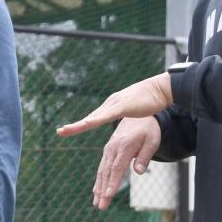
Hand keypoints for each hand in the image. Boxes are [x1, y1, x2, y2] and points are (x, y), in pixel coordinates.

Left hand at [56, 73, 172, 137]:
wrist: (161, 89)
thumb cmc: (150, 100)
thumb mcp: (134, 110)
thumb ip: (127, 113)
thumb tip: (123, 118)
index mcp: (112, 106)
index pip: (93, 118)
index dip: (80, 125)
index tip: (68, 130)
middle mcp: (110, 104)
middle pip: (89, 118)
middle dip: (75, 126)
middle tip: (60, 132)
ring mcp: (115, 104)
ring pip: (94, 117)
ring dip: (80, 125)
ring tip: (66, 130)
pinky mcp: (123, 105)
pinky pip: (107, 115)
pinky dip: (96, 120)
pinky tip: (87, 124)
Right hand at [91, 116, 161, 209]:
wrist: (139, 115)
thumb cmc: (148, 130)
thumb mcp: (152, 141)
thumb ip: (145, 156)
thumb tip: (139, 172)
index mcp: (125, 145)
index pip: (117, 168)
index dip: (112, 183)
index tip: (108, 195)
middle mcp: (113, 148)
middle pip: (107, 173)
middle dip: (103, 191)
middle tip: (100, 207)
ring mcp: (109, 149)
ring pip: (102, 171)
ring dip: (98, 188)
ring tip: (96, 203)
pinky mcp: (108, 150)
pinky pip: (102, 167)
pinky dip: (99, 180)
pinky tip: (96, 191)